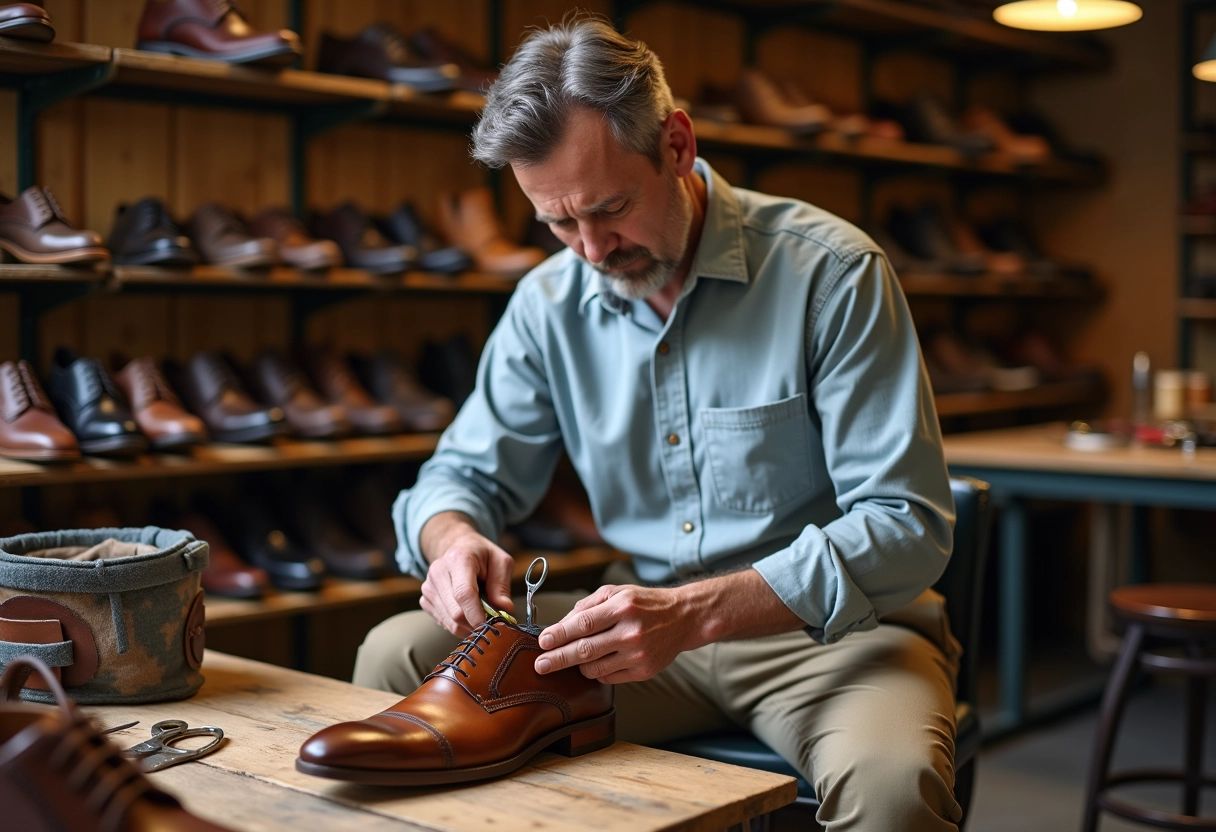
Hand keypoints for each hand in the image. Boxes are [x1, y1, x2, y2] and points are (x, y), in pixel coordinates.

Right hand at [420, 520, 514, 636]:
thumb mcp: (501, 562)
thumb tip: (505, 609)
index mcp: (459, 559)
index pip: (464, 593)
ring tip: (480, 614)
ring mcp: (429, 586)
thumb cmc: (482, 555)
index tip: (490, 625)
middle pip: (455, 612)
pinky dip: (458, 624)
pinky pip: (443, 622)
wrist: (457, 547)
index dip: (476, 614)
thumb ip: (502, 586)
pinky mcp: (425, 599)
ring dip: (468, 625)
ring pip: (449, 621)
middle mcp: (438, 572)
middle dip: (476, 623)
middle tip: (491, 621)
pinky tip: (466, 611)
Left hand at [535, 584, 696, 683]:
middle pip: (585, 650)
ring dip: (578, 665)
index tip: (543, 642)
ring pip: (594, 669)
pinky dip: (597, 672)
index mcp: (622, 607)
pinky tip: (600, 661)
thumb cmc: (644, 603)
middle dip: (558, 659)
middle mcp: (631, 632)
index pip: (583, 623)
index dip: (560, 634)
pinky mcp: (644, 672)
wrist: (683, 617)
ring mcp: (638, 655)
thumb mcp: (616, 592)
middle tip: (540, 665)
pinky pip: (609, 678)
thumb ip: (587, 606)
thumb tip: (560, 626)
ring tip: (575, 658)